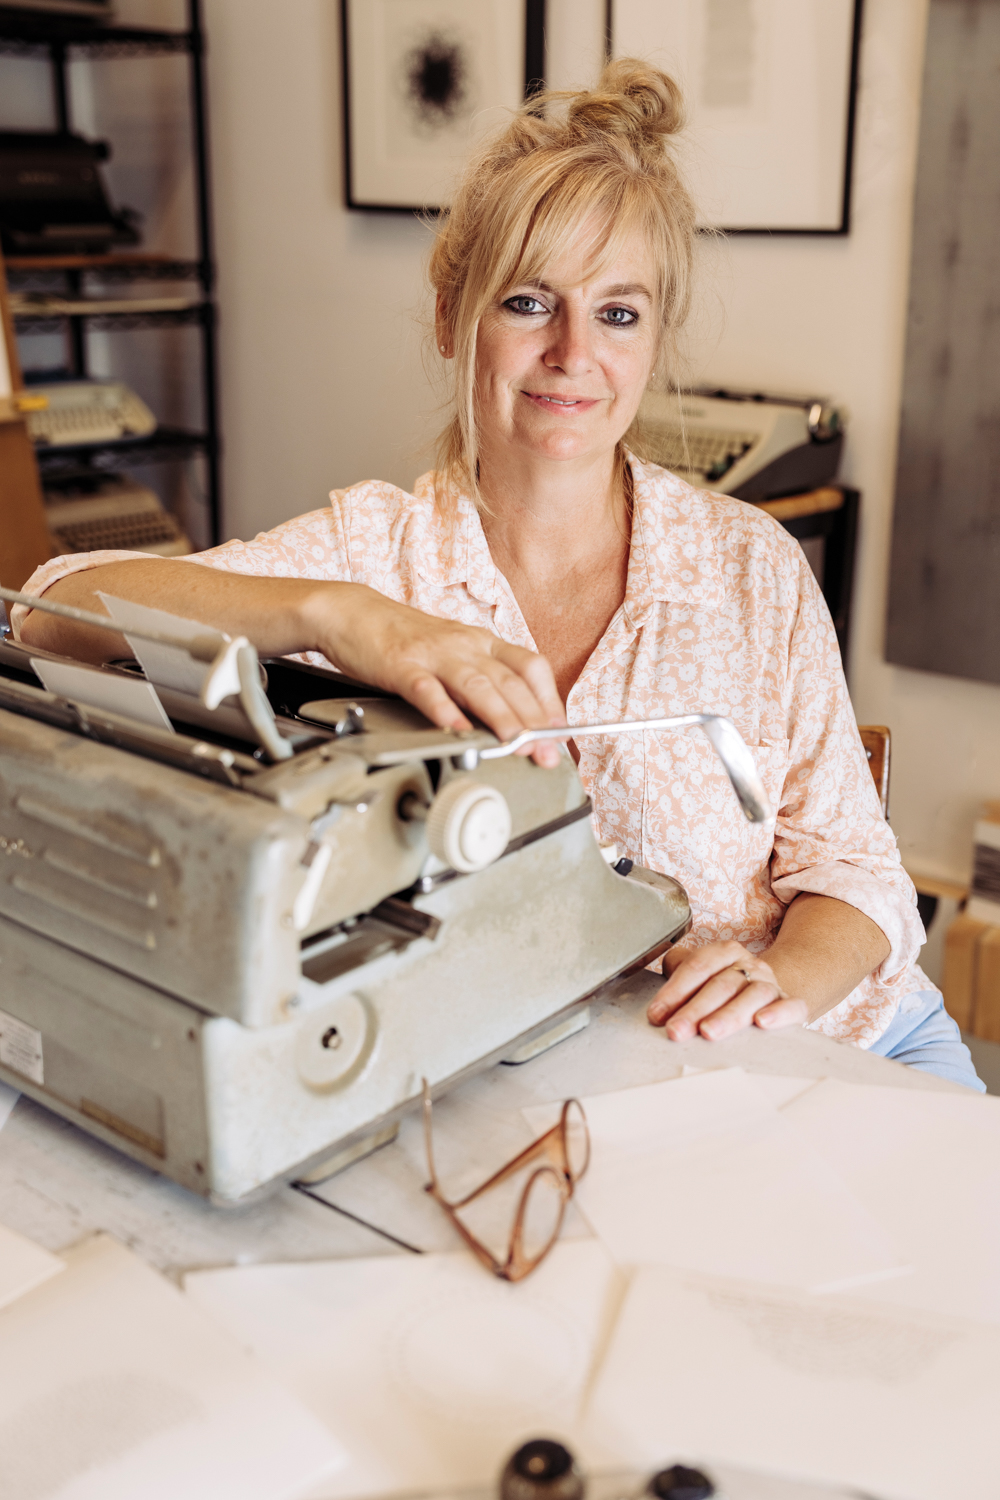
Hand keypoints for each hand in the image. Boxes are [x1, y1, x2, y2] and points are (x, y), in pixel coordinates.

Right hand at [310, 583, 566, 765]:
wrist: (353, 613)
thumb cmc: (406, 638)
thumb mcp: (455, 653)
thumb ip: (483, 683)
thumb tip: (514, 720)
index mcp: (483, 643)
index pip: (531, 668)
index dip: (550, 701)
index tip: (560, 733)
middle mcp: (465, 645)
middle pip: (509, 681)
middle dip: (533, 720)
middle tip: (547, 752)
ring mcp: (434, 654)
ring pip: (476, 684)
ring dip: (500, 715)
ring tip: (516, 742)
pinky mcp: (401, 664)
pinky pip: (426, 688)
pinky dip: (443, 710)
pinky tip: (455, 729)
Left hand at [646, 939, 807, 1040]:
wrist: (768, 992)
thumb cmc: (725, 986)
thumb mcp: (701, 976)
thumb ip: (677, 977)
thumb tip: (655, 997)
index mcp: (724, 953)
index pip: (698, 967)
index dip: (675, 991)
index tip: (657, 1014)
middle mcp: (749, 964)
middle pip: (721, 984)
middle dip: (695, 1009)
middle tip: (676, 1031)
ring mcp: (771, 983)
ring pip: (752, 995)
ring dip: (729, 1015)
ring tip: (709, 1032)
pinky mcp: (791, 1003)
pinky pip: (791, 1006)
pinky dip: (779, 1013)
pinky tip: (763, 1023)